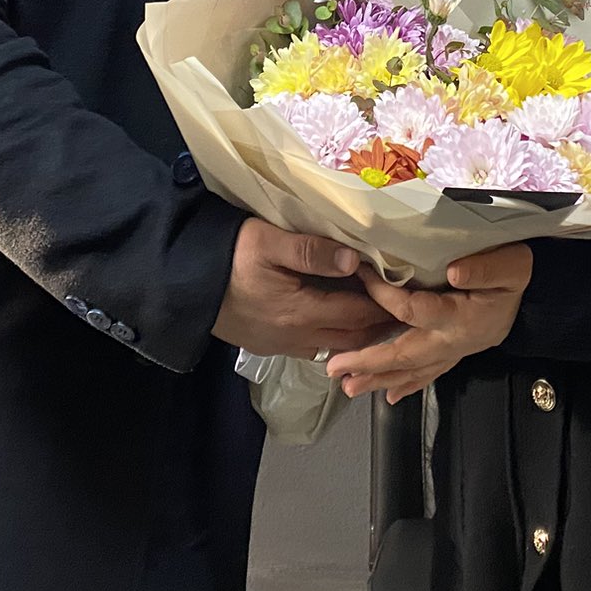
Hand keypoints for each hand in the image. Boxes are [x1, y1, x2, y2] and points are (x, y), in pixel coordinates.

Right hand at [212, 218, 399, 358]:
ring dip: (358, 336)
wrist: (182, 284)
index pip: (358, 314)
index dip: (385, 305)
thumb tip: (354, 261)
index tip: (408, 294)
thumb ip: (311, 251)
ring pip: (334, 347)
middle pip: (352, 338)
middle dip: (380, 326)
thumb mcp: (267, 242)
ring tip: (379, 318)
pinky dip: (334, 340)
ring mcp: (281, 345)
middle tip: (404, 311)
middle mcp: (296, 336)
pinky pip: (312, 349)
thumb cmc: (227, 256)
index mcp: (301, 311)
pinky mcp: (267, 345)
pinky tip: (338, 326)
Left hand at [325, 244, 532, 403]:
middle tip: (336, 368)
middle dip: (368, 363)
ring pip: (411, 370)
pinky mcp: (453, 354)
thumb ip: (485, 269)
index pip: (412, 309)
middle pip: (404, 355)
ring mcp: (452, 351)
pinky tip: (389, 397)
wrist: (541, 297)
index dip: (384, 295)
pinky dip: (406, 386)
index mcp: (458, 317)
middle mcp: (450, 340)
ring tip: (349, 387)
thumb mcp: (511, 265)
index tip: (361, 276)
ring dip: (379, 380)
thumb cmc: (519, 275)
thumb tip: (453, 272)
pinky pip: (426, 375)